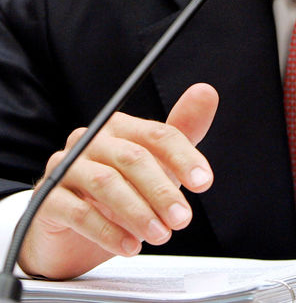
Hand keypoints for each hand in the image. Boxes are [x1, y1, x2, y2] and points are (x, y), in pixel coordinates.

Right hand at [19, 83, 218, 279]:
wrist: (73, 231)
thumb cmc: (123, 188)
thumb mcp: (159, 162)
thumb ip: (184, 130)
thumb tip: (207, 91)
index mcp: (120, 126)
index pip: (157, 134)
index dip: (184, 158)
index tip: (204, 182)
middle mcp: (90, 140)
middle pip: (133, 158)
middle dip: (162, 191)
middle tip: (183, 219)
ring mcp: (64, 167)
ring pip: (106, 184)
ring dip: (138, 212)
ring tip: (160, 235)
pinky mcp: (46, 198)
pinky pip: (77, 212)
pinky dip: (108, 231)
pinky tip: (130, 245)